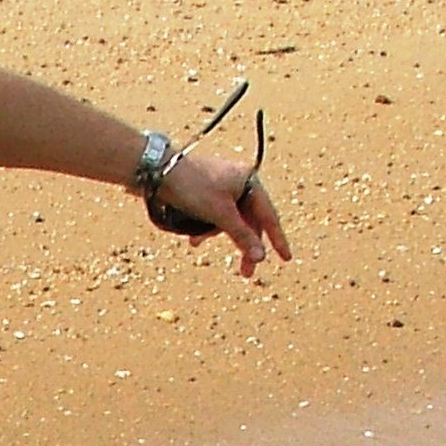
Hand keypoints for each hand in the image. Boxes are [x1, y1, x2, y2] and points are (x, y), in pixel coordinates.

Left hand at [154, 148, 291, 279]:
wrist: (159, 171)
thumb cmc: (193, 187)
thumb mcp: (220, 214)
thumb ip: (241, 235)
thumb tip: (260, 256)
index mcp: (249, 181)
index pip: (269, 216)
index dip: (277, 239)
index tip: (286, 259)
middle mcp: (240, 183)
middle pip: (250, 221)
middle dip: (245, 246)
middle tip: (246, 274)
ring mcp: (223, 187)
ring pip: (230, 220)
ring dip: (218, 235)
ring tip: (198, 243)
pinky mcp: (207, 193)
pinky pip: (215, 216)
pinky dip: (206, 229)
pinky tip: (193, 240)